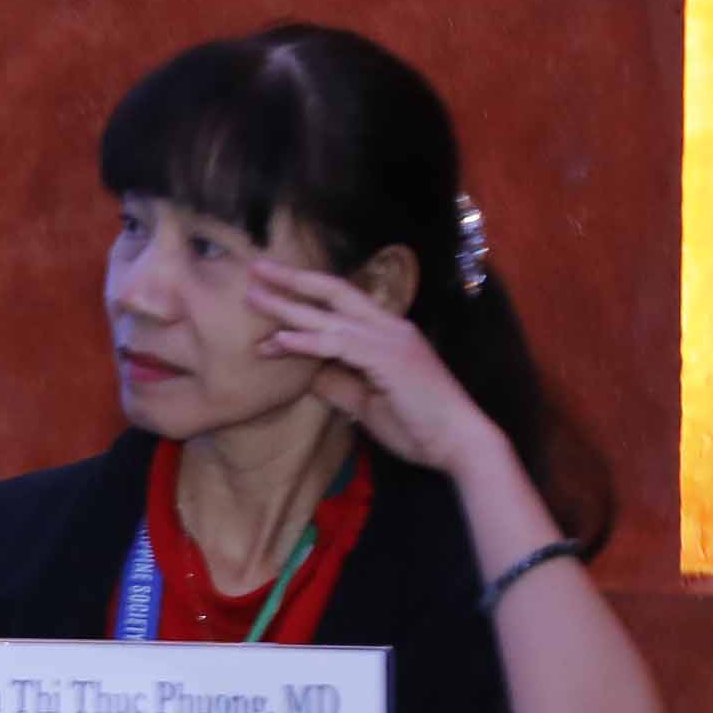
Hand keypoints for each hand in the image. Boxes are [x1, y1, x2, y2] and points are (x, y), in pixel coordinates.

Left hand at [246, 257, 501, 475]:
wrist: (459, 444)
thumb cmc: (418, 425)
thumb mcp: (365, 402)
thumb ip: (337, 383)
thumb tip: (304, 374)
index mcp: (387, 333)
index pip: (341, 305)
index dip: (306, 297)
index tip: (270, 292)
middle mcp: (389, 327)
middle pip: (334, 291)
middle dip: (293, 278)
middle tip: (256, 268)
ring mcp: (390, 339)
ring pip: (329, 315)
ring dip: (288, 306)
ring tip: (252, 297)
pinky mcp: (388, 358)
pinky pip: (338, 344)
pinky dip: (306, 341)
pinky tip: (278, 340)